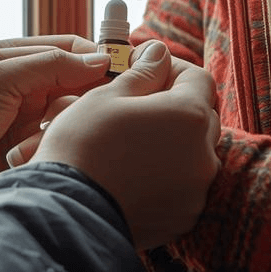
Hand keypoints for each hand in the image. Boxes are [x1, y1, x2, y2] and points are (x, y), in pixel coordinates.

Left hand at [0, 36, 113, 235]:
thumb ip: (51, 65)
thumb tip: (102, 58)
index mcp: (15, 58)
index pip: (72, 47)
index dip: (98, 57)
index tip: (119, 72)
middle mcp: (27, 87)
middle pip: (80, 84)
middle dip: (79, 100)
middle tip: (65, 114)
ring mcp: (31, 123)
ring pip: (73, 117)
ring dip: (57, 129)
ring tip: (27, 144)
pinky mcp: (33, 155)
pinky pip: (60, 146)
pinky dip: (48, 151)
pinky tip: (22, 160)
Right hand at [23, 41, 221, 249]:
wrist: (66, 213)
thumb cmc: (83, 146)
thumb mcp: (108, 96)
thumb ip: (143, 72)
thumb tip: (159, 53)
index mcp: (190, 117)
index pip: (199, 79)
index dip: (174, 69)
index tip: (147, 69)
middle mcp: (204, 156)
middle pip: (202, 117)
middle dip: (175, 105)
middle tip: (138, 103)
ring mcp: (196, 191)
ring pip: (194, 154)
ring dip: (174, 141)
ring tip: (134, 139)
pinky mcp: (183, 218)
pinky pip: (184, 186)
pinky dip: (168, 175)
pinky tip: (135, 171)